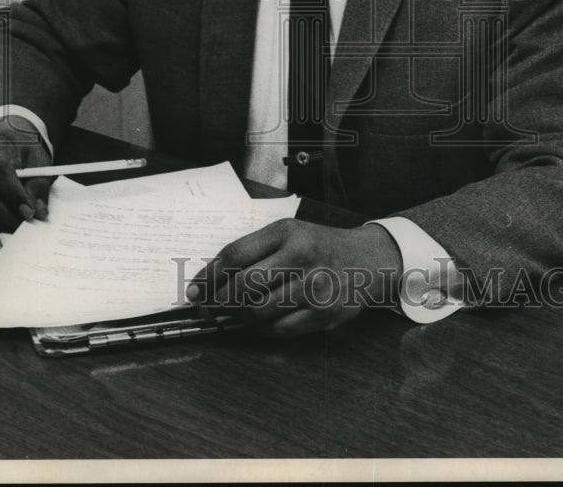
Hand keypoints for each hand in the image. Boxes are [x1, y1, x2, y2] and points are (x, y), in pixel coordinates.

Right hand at [0, 115, 51, 231]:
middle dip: (5, 214)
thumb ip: (39, 184)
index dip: (14, 194)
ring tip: (16, 226)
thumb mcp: (37, 159)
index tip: (29, 212)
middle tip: (24, 224)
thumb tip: (39, 211)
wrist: (4, 141)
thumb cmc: (21, 150)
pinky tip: (3, 225)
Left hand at [187, 219, 402, 338]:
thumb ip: (256, 250)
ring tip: (238, 312)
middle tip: (210, 306)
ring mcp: (314, 287)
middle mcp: (301, 256)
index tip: (194, 288)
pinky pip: (280, 330)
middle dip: (219, 300)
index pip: (236, 254)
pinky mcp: (324, 313)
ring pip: (259, 311)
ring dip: (241, 316)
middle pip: (244, 284)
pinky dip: (264, 329)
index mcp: (287, 232)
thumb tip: (213, 278)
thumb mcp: (289, 234)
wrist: (367, 260)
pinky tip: (262, 322)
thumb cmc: (319, 246)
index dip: (209, 275)